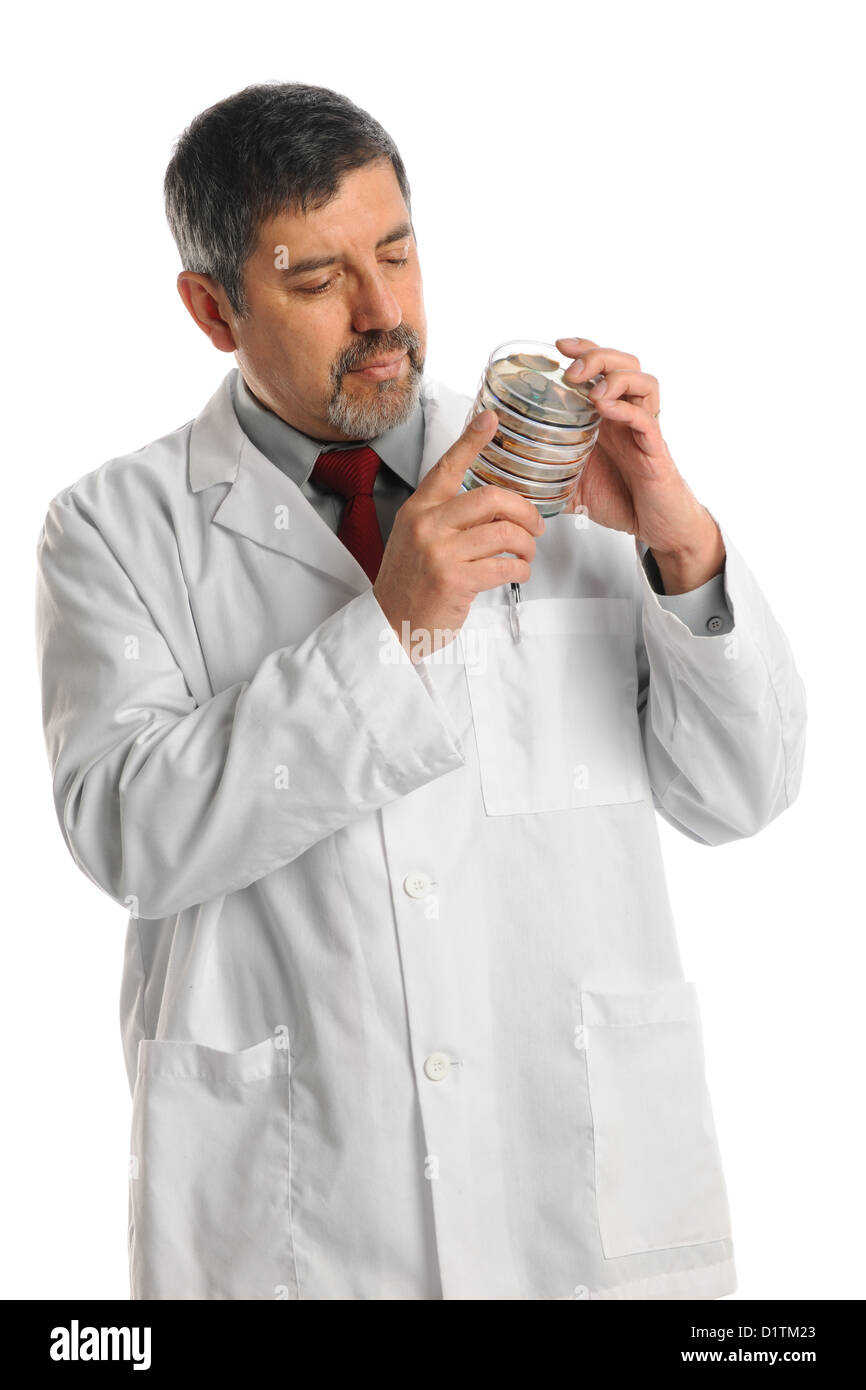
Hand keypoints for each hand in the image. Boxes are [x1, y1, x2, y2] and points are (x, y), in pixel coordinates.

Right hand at [373, 409, 544, 658]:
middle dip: (524, 511)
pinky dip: (521, 569)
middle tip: (535, 526)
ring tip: (527, 553)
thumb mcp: (416, 537)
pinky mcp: (454, 580)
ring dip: (527, 545)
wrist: (391, 623)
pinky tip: (518, 572)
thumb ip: (446, 516)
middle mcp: (427, 525)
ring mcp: (440, 553)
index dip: (471, 440)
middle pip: (491, 499)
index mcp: (418, 509)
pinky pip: (505, 566)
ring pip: (504, 534)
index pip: (447, 466)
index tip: (490, 419)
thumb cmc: (410, 581)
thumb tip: (494, 504)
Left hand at [555, 336, 724, 593]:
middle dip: (597, 357)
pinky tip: (607, 409)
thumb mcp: (576, 486)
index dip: (584, 349)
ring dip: (616, 379)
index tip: (557, 347)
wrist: (657, 528)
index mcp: (609, 417)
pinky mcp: (656, 452)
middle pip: (624, 364)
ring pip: (644, 383)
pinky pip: (647, 421)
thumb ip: (549, 478)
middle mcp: (629, 416)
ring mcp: (644, 431)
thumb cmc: (623, 500)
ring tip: (593, 392)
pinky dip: (627, 410)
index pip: (602, 368)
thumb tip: (510, 484)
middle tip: (571, 370)